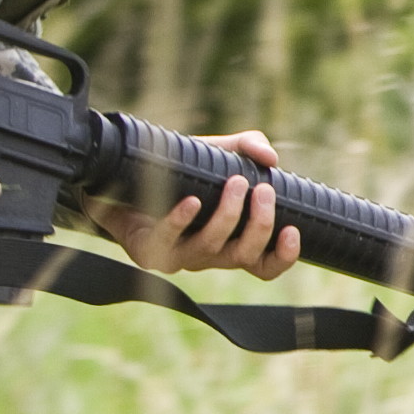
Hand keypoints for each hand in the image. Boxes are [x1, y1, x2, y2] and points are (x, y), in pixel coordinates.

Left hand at [90, 130, 304, 278]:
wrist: (120, 180)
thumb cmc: (176, 172)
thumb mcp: (217, 154)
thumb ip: (247, 148)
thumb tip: (270, 157)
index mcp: (230, 241)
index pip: (264, 265)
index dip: (283, 257)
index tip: (292, 230)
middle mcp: (209, 255)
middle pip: (244, 257)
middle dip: (260, 224)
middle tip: (264, 190)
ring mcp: (179, 256)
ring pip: (211, 248)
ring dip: (228, 216)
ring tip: (235, 181)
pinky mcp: (148, 252)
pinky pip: (169, 241)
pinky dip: (182, 220)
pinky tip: (191, 200)